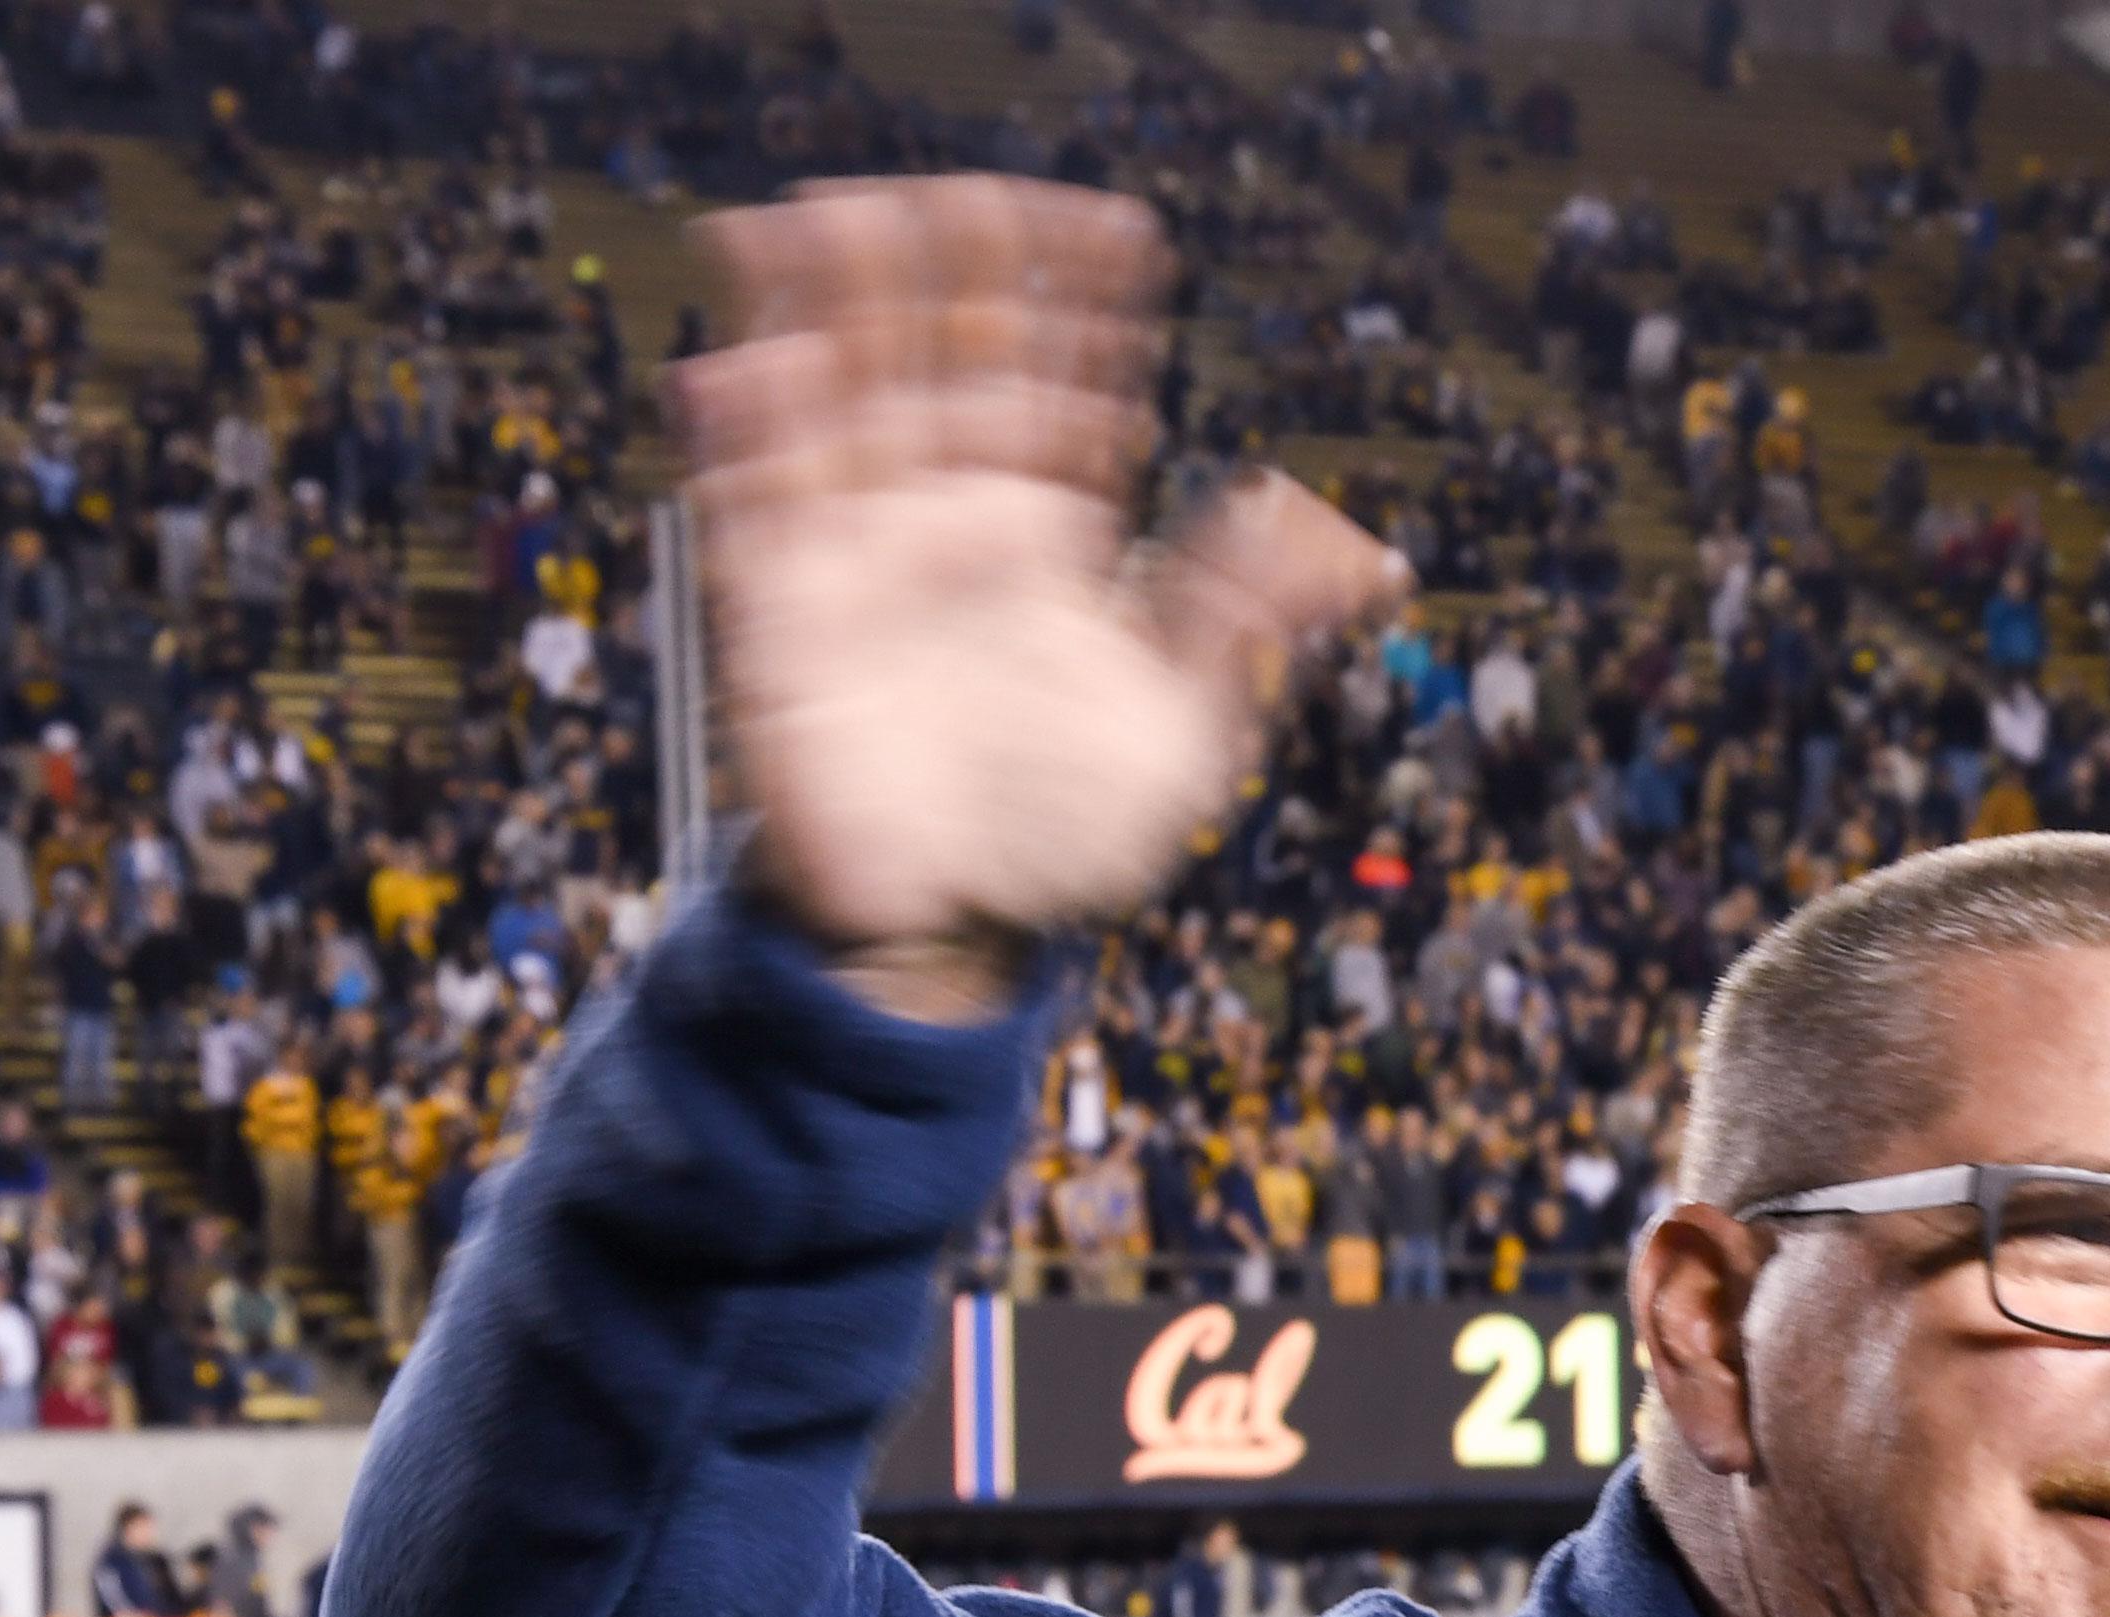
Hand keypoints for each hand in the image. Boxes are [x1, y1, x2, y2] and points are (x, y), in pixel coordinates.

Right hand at [679, 178, 1403, 1019]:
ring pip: (837, 393)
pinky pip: (752, 505)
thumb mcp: (1189, 732)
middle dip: (952, 268)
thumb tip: (1363, 548)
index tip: (1128, 236)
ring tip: (840, 207)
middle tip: (973, 189)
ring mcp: (856, 557)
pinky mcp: (779, 617)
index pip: (1057, 380)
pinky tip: (755, 358)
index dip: (1085, 305)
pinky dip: (746, 430)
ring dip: (832, 301)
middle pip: (939, 353)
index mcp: (1041, 531)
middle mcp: (943, 519)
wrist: (959, 935)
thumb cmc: (1069, 837)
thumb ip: (1247, 624)